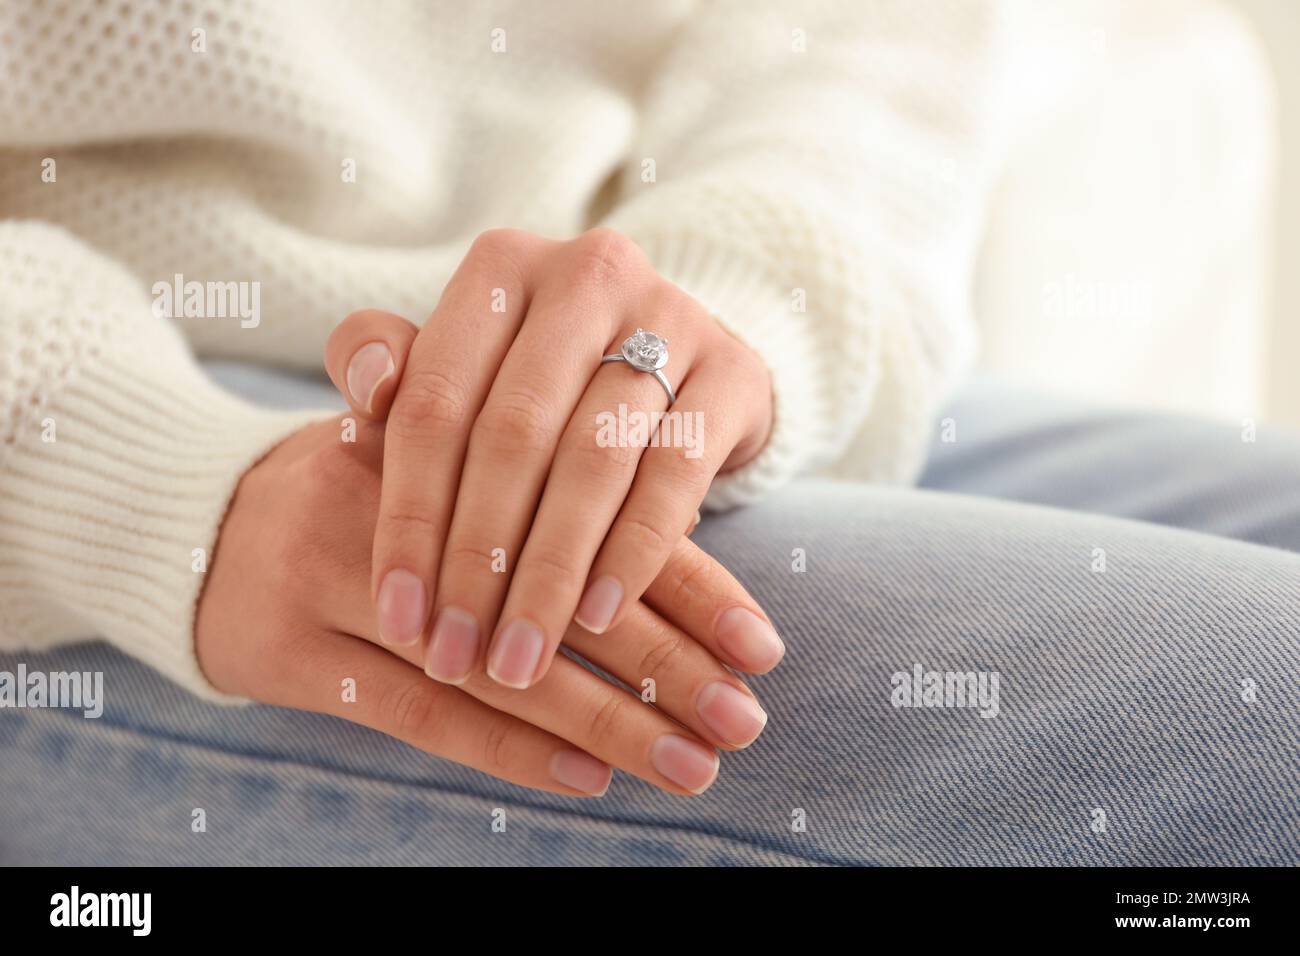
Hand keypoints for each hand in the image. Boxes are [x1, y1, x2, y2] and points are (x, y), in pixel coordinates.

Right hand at [195, 416, 772, 795]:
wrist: (201, 522)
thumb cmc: (358, 484)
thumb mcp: (435, 441)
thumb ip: (538, 460)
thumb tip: (671, 491)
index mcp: (452, 432)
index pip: (596, 515)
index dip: (684, 582)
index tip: (759, 644)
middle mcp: (398, 502)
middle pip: (562, 594)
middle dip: (664, 663)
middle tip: (744, 718)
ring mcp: (338, 579)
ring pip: (499, 666)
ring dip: (605, 722)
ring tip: (692, 764)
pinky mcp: (293, 650)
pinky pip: (417, 714)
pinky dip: (508, 748)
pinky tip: (587, 779)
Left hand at [324, 228, 776, 689]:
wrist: (681, 363)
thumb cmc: (546, 381)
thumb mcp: (467, 368)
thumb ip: (394, 371)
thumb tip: (367, 395)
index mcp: (500, 267)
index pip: (433, 404)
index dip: (409, 519)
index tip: (397, 618)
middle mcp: (585, 273)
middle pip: (512, 437)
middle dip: (478, 562)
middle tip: (457, 657)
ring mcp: (669, 316)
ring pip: (591, 462)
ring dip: (549, 575)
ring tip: (519, 659)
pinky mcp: (732, 372)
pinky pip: (674, 477)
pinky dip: (631, 555)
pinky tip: (596, 618)